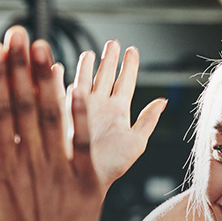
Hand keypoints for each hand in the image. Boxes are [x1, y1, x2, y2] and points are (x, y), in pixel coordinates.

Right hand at [71, 41, 165, 191]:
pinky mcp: (62, 110)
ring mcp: (80, 107)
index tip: (132, 50)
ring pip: (84, 79)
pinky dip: (59, 78)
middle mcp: (99, 107)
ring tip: (90, 51)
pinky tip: (58, 67)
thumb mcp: (136, 142)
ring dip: (87, 65)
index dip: (130, 66)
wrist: (83, 177)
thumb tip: (163, 101)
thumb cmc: (110, 166)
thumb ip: (148, 120)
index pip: (125, 82)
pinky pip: (61, 90)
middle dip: (109, 58)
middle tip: (113, 42)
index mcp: (117, 112)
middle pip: (105, 76)